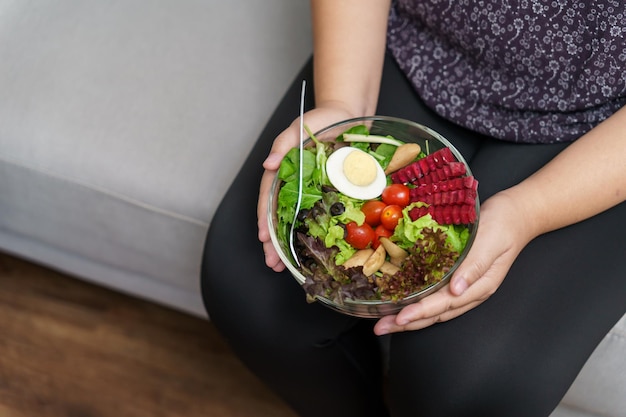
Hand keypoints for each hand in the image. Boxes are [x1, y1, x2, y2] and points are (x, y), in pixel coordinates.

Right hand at [257, 105, 356, 270]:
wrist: (349, 115)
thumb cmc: (321, 119)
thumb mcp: (298, 127)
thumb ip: (283, 145)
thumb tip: (267, 165)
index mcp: (283, 171)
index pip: (268, 199)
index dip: (265, 219)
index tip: (264, 237)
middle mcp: (295, 185)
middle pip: (279, 216)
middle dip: (273, 242)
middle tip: (272, 263)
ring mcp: (312, 191)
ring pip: (297, 222)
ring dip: (289, 244)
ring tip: (285, 266)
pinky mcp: (330, 194)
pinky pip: (321, 216)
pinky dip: (314, 235)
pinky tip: (312, 252)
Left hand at [374, 191, 535, 334]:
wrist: (517, 214)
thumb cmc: (503, 224)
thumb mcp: (490, 242)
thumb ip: (474, 266)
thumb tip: (457, 290)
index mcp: (479, 286)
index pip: (444, 304)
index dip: (419, 312)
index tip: (399, 318)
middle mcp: (470, 291)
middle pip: (435, 313)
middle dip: (407, 322)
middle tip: (381, 328)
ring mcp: (464, 287)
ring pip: (433, 309)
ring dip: (409, 317)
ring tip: (386, 322)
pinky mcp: (458, 278)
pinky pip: (435, 296)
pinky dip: (417, 303)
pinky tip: (402, 305)